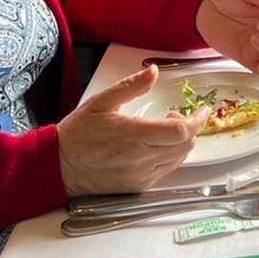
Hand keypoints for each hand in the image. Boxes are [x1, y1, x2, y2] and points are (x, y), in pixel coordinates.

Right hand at [56, 66, 205, 195]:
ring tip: (163, 130)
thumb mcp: (102, 101)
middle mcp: (141, 158)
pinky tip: (155, 147)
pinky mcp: (137, 186)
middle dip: (189, 129)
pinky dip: (169, 157)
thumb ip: (132, 86)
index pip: (181, 132)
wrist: (57, 167)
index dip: (196, 121)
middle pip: (185, 146)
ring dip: (180, 143)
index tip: (201, 111)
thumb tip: (154, 71)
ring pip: (178, 159)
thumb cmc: (77, 134)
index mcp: (134, 135)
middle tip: (174, 116)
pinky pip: (165, 171)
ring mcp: (140, 175)